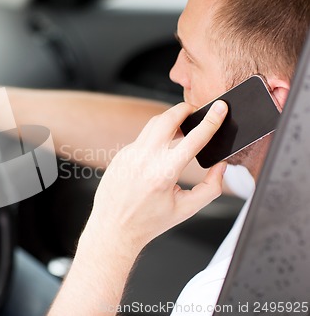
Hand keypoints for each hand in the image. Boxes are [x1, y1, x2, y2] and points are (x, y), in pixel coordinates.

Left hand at [85, 101, 228, 256]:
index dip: (211, 121)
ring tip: (183, 128)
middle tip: (197, 111)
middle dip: (185, 109)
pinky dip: (156, 138)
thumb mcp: (186, 209)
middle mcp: (145, 159)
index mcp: (163, 174)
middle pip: (168, 118)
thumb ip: (211, 188)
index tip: (220, 108)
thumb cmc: (148, 222)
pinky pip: (142, 139)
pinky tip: (161, 151)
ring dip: (170, 120)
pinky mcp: (121, 155)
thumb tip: (221, 166)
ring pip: (153, 124)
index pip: (194, 139)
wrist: (113, 227)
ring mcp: (130, 154)